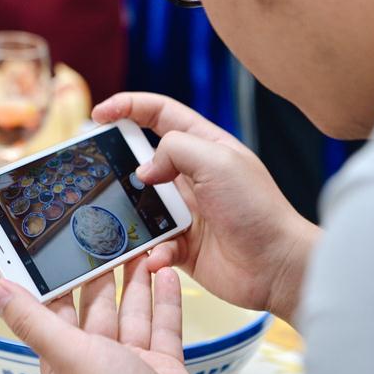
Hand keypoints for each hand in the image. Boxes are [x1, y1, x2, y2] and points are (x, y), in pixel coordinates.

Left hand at [0, 257, 244, 373]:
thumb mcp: (67, 354)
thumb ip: (31, 320)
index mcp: (63, 363)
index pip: (54, 312)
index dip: (58, 280)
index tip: (61, 248)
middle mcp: (95, 363)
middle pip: (97, 309)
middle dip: (102, 275)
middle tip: (108, 239)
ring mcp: (131, 366)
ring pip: (131, 314)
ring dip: (135, 283)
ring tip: (141, 249)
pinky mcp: (163, 368)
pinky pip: (162, 327)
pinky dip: (163, 301)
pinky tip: (165, 275)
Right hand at [93, 92, 319, 321]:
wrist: (276, 266)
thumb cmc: (257, 209)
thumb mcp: (216, 161)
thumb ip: (174, 149)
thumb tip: (144, 170)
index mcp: (205, 146)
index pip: (160, 115)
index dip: (128, 107)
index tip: (99, 114)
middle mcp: (193, 176)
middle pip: (142, 160)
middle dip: (118, 166)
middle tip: (96, 172)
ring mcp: (186, 211)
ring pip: (141, 205)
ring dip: (132, 215)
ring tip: (125, 220)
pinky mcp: (182, 245)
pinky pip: (153, 245)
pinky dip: (152, 252)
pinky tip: (159, 256)